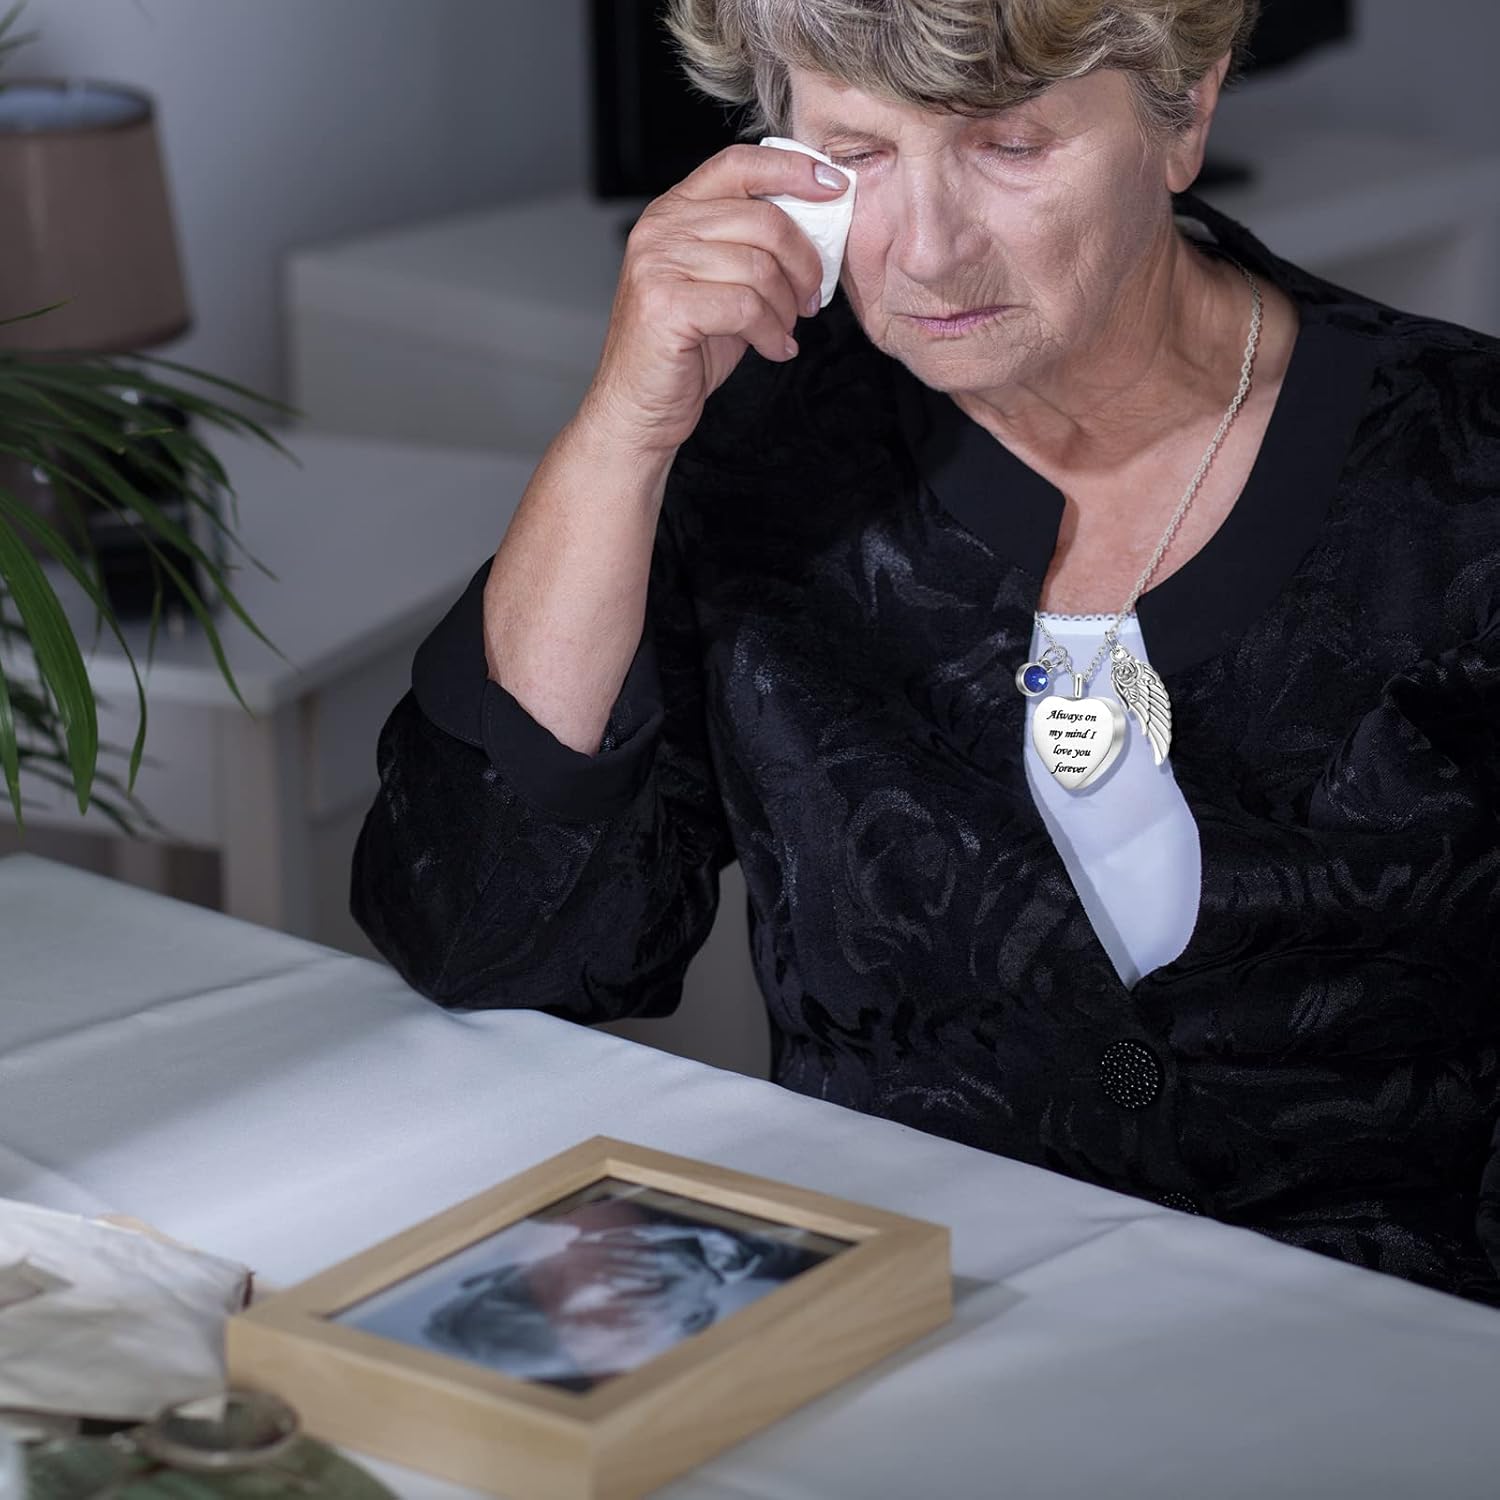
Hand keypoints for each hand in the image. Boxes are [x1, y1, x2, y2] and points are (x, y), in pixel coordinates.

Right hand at [580, 142, 847, 457]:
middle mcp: (660, 229)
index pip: (738, 165)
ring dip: (786, 307)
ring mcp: (658, 265)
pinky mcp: (666, 305)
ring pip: (759, 268)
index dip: (792, 170)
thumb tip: (815, 227)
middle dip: (803, 262)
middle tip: (810, 297)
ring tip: (785, 330)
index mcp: (673, 212)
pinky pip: (746, 307)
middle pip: (763, 219)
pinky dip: (772, 333)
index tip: (833, 189)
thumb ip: (751, 248)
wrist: (639, 408)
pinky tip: (774, 349)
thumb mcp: (720, 285)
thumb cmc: (683, 350)